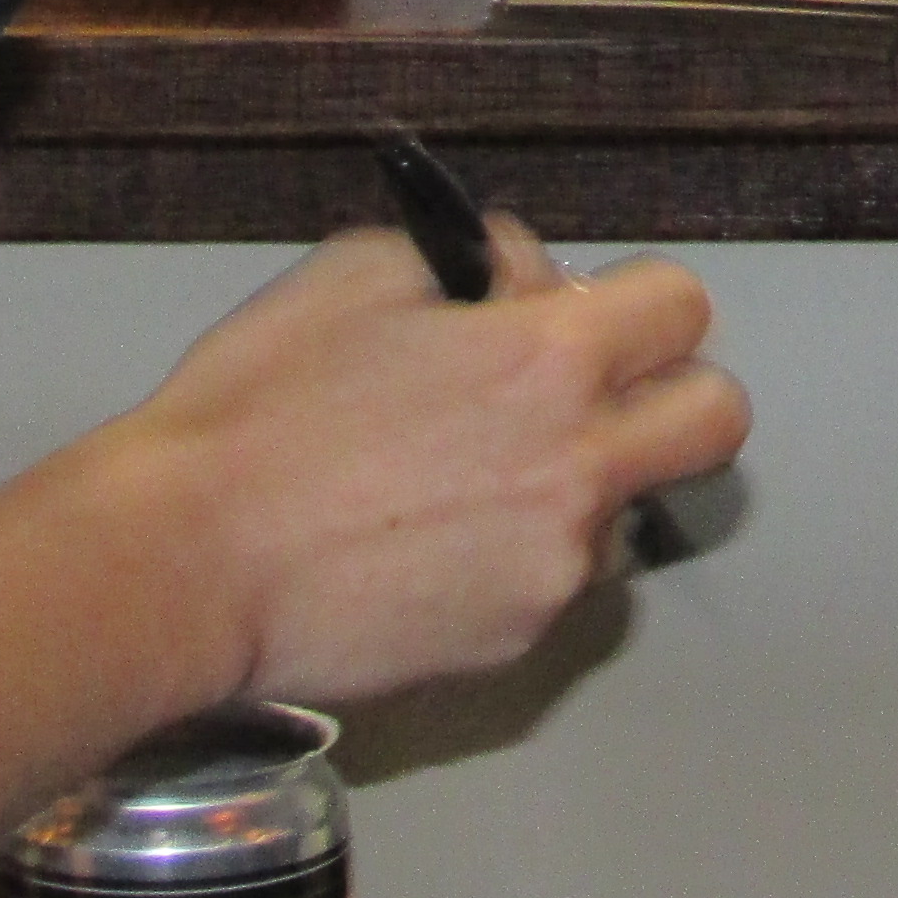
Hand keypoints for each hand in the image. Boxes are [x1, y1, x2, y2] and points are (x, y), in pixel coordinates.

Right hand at [114, 224, 748, 703]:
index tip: (590, 320)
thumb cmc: (252, 417)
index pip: (683, 307)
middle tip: (595, 402)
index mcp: (549, 357)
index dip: (636, 305)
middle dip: (671, 399)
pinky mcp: (512, 639)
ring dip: (581, 489)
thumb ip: (471, 258)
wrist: (181, 564)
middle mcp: (577, 462)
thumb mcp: (360, 273)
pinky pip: (553, 584)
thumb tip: (521, 273)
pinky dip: (515, 560)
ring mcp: (553, 563)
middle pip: (716, 421)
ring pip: (627, 513)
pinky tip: (429, 545)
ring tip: (473, 484)